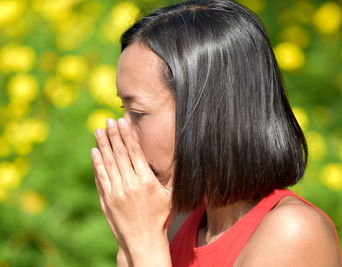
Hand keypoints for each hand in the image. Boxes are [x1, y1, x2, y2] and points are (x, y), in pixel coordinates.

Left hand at [91, 118, 172, 261]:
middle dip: (114, 135)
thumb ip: (173, 176)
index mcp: (146, 181)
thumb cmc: (160, 217)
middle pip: (119, 153)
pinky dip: (97, 163)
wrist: (143, 240)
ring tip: (98, 130)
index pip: (135, 152)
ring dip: (103, 144)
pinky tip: (94, 151)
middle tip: (109, 120)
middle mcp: (130, 184)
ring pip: (108, 162)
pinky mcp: (107, 199)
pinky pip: (101, 177)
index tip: (123, 121)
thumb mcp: (171, 195)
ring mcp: (116, 192)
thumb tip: (177, 158)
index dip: (128, 135)